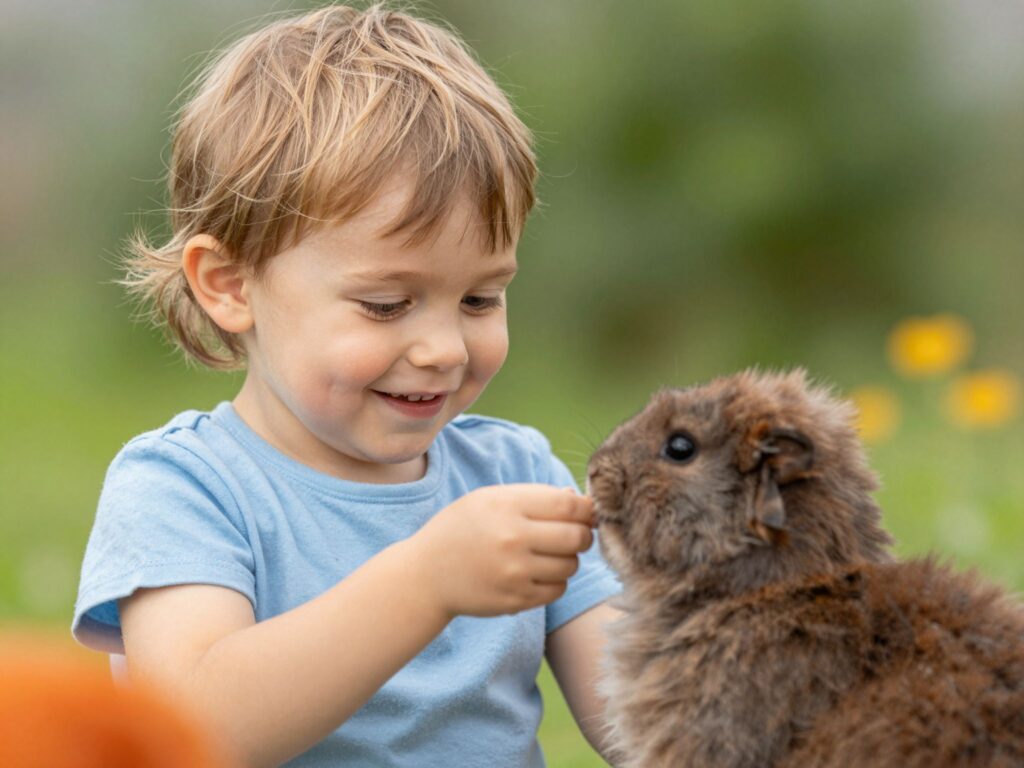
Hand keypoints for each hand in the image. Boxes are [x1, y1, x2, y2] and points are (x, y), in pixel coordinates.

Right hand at [411, 484, 594, 618]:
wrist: (426, 575)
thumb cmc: (462, 529)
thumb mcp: (490, 499)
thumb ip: (535, 496)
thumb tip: (582, 502)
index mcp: (507, 506)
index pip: (570, 507)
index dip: (587, 509)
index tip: (585, 512)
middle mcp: (512, 540)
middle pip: (577, 537)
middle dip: (583, 534)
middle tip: (573, 534)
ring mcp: (514, 574)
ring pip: (571, 565)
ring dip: (568, 558)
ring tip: (547, 553)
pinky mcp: (515, 601)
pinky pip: (558, 589)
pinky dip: (555, 580)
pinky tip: (537, 572)